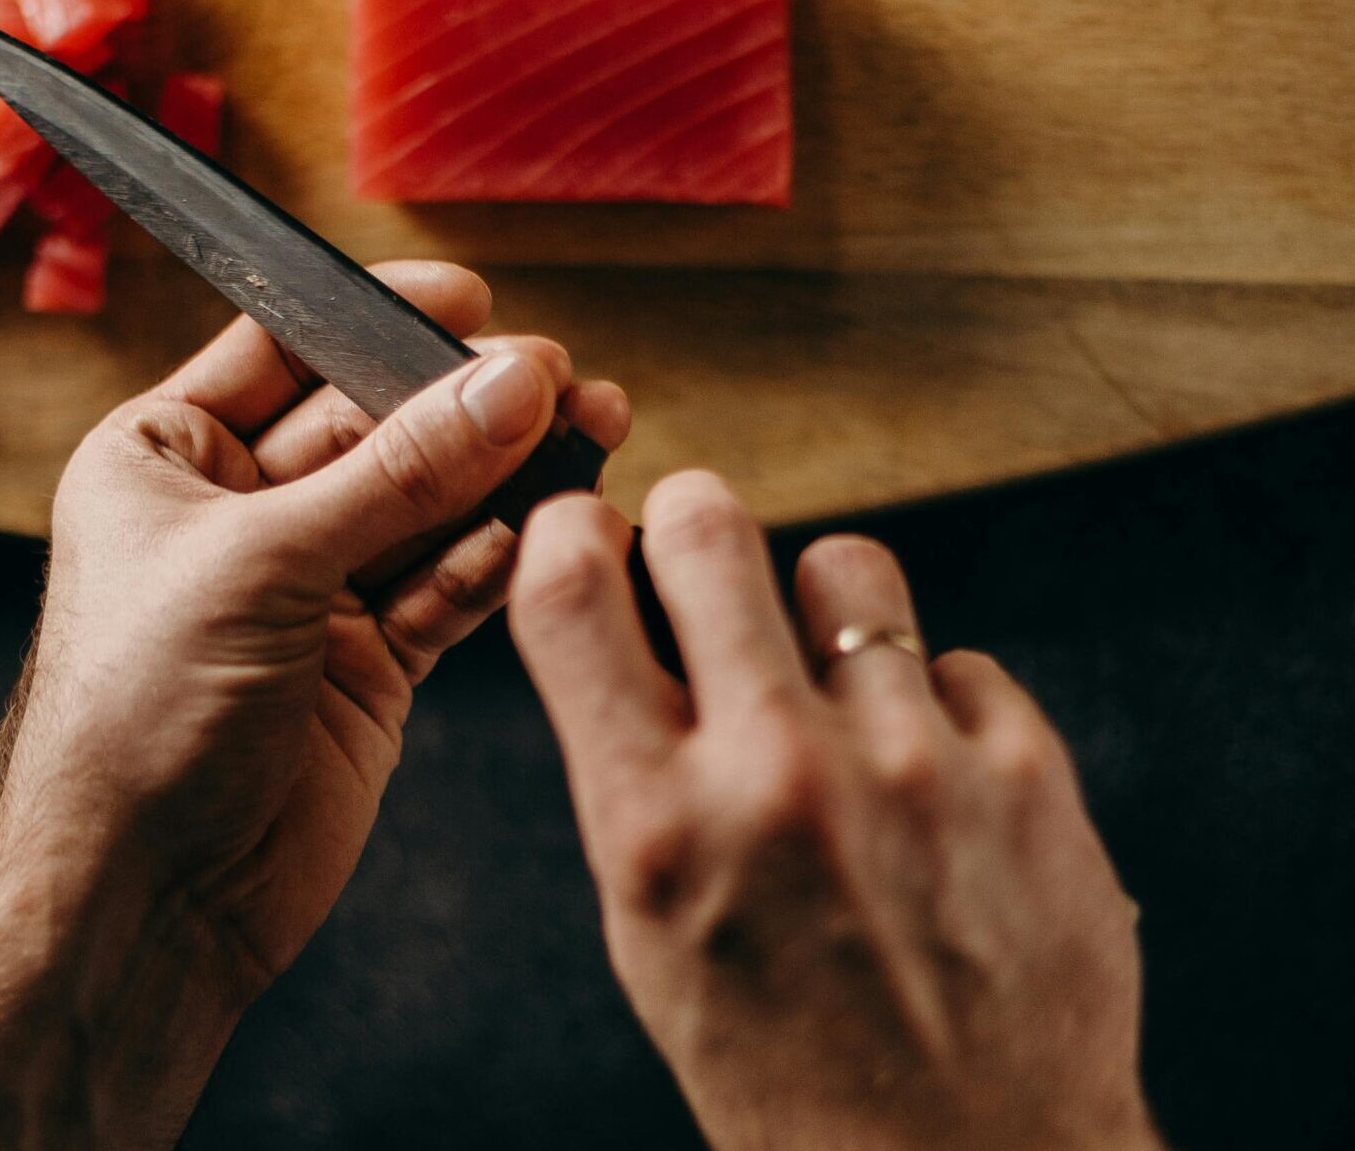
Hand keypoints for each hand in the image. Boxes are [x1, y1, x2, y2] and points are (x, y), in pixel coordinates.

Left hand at [0, 261, 627, 1080]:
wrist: (144, 902)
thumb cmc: (139, 716)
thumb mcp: (265, 563)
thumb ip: (400, 472)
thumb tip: (509, 384)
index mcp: (167, 455)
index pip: (286, 347)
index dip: (376, 317)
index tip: (469, 304)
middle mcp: (240, 509)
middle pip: (375, 423)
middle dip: (464, 404)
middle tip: (556, 379)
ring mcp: (310, 585)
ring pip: (426, 503)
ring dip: (500, 476)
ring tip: (584, 436)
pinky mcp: (368, 658)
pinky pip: (447, 585)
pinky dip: (492, 561)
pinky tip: (537, 534)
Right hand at [511, 474, 1158, 1150]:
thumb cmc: (786, 1069)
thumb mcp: (653, 932)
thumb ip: (633, 769)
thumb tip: (630, 614)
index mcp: (656, 831)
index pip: (570, 592)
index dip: (567, 531)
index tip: (587, 531)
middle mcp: (778, 781)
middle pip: (708, 525)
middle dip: (694, 522)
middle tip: (705, 557)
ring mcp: (912, 768)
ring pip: (847, 566)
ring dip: (825, 609)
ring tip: (834, 685)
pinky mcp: (1025, 774)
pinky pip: (955, 660)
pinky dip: (932, 705)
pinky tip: (929, 785)